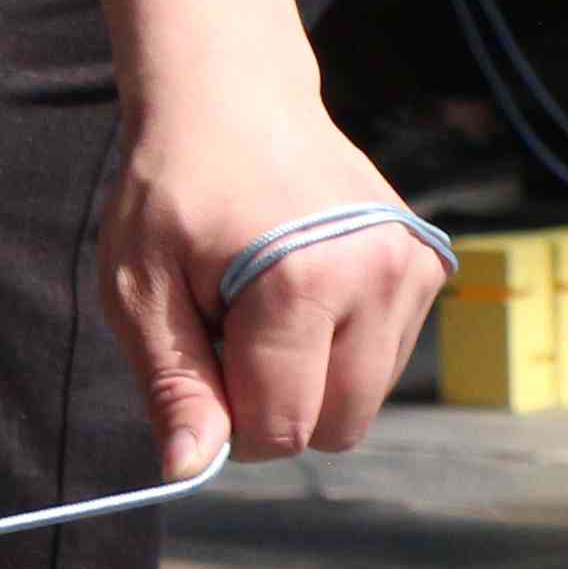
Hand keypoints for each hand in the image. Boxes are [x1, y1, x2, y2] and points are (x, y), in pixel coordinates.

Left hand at [104, 99, 441, 477]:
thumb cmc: (173, 192)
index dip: (231, 422)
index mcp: (304, 284)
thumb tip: (188, 470)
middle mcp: (378, 277)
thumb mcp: (140, 287)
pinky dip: (341, 343)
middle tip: (230, 329)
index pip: (283, 428)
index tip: (201, 364)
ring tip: (265, 299)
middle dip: (278, 404)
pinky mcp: (428, 264)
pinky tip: (303, 285)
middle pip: (338, 427)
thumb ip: (173, 383)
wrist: (231, 98)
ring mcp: (413, 269)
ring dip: (311, 373)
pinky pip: (386, 356)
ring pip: (366, 397)